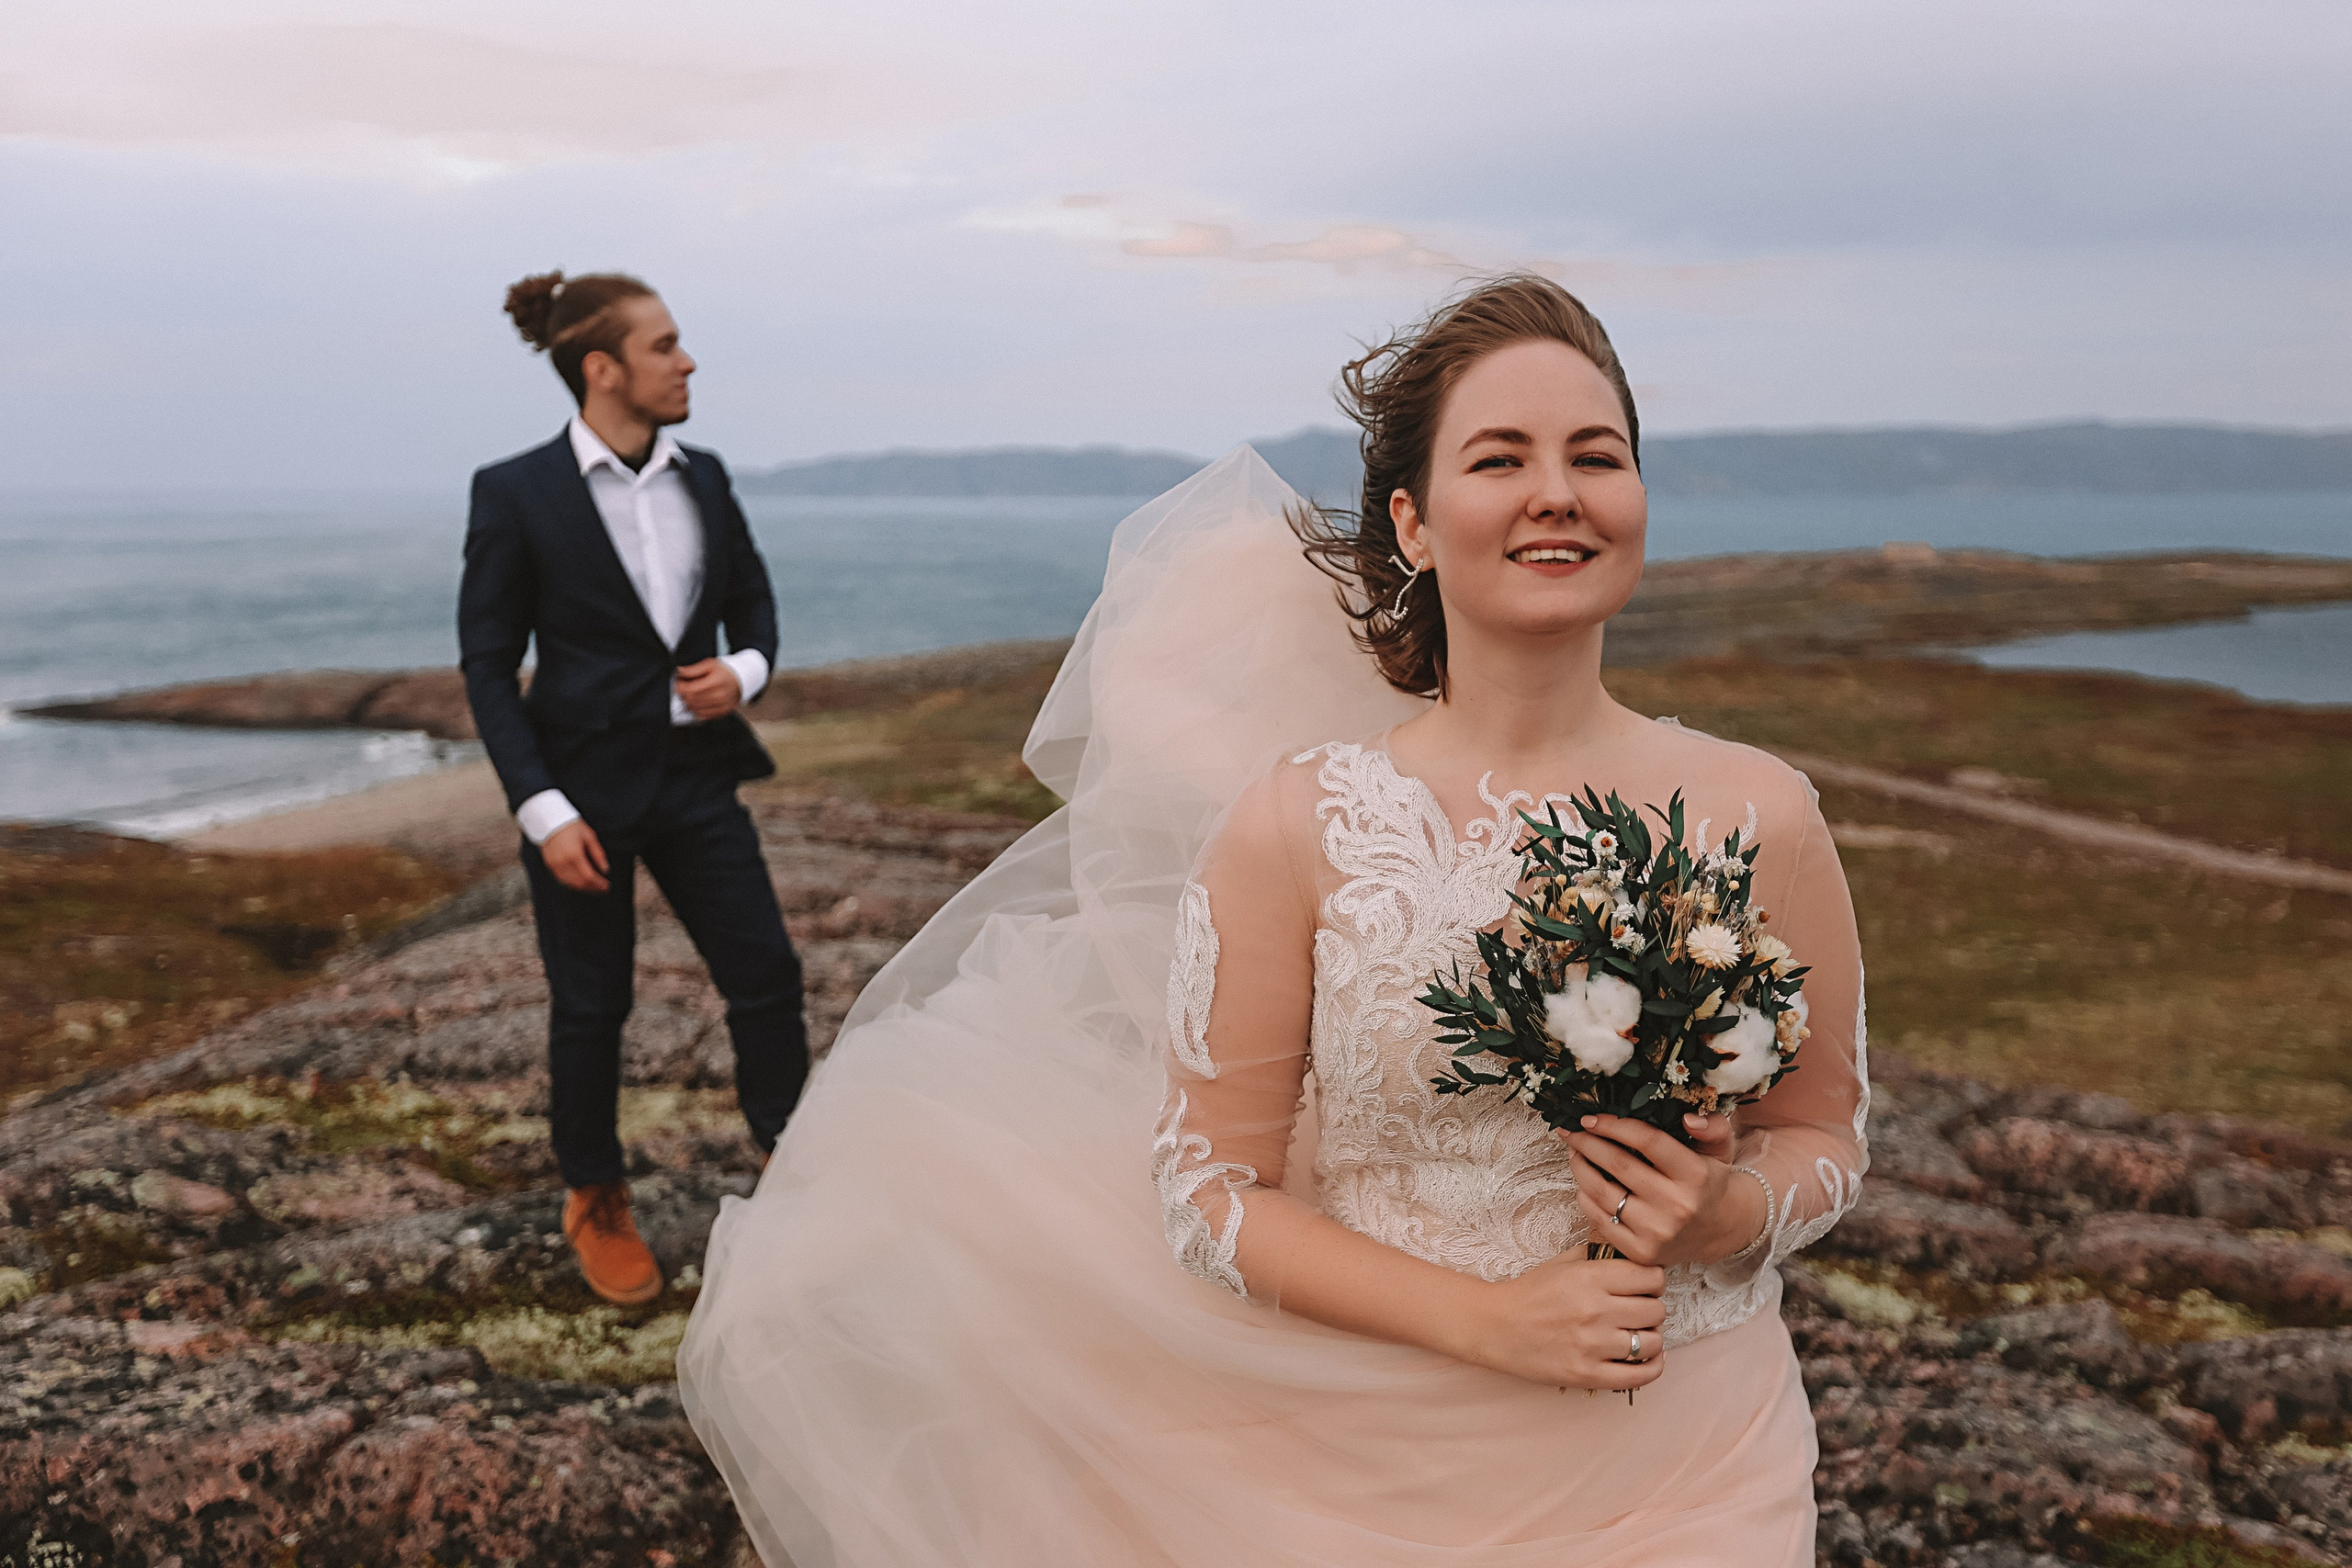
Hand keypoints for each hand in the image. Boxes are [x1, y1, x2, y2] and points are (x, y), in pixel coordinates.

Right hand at [541, 819, 609, 893]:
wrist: (550, 820)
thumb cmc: (572, 827)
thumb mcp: (589, 836)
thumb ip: (598, 854)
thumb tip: (605, 870)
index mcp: (574, 855)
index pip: (589, 877)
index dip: (599, 884)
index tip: (607, 886)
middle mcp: (563, 863)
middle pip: (580, 883)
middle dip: (592, 888)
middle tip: (602, 888)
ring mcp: (555, 865)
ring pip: (570, 884)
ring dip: (583, 888)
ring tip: (594, 887)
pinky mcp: (550, 865)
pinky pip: (562, 880)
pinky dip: (573, 884)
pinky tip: (581, 882)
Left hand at [674, 658, 741, 720]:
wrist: (740, 681)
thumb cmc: (724, 672)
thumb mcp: (710, 665)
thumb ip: (693, 669)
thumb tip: (680, 671)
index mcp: (716, 681)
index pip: (691, 689)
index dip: (680, 687)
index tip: (677, 683)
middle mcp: (720, 695)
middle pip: (691, 700)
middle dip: (682, 695)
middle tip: (681, 689)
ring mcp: (722, 705)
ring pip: (695, 709)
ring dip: (687, 703)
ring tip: (689, 695)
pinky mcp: (722, 713)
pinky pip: (702, 715)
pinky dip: (695, 710)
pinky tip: (695, 703)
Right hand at [1451, 1253, 1667, 1390]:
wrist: (1495, 1328)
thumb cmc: (1529, 1293)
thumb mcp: (1562, 1263)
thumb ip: (1598, 1256)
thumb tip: (1632, 1255)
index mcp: (1589, 1277)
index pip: (1651, 1276)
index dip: (1653, 1281)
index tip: (1644, 1286)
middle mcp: (1595, 1310)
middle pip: (1656, 1310)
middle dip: (1652, 1308)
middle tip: (1639, 1311)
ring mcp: (1592, 1345)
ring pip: (1653, 1342)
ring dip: (1651, 1337)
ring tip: (1637, 1334)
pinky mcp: (1588, 1374)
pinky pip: (1640, 1375)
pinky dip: (1652, 1367)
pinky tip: (1648, 1358)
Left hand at [1561, 1112, 1764, 1268]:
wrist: (1719, 1230)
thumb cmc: (1709, 1182)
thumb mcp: (1720, 1150)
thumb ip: (1712, 1127)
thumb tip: (1689, 1118)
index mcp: (1696, 1175)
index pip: (1648, 1141)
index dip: (1614, 1125)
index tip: (1591, 1118)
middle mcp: (1677, 1205)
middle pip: (1618, 1164)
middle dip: (1588, 1142)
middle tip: (1572, 1131)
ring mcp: (1658, 1232)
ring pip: (1602, 1191)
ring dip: (1580, 1167)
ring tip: (1573, 1152)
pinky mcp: (1641, 1252)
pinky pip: (1600, 1218)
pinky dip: (1585, 1196)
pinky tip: (1583, 1182)